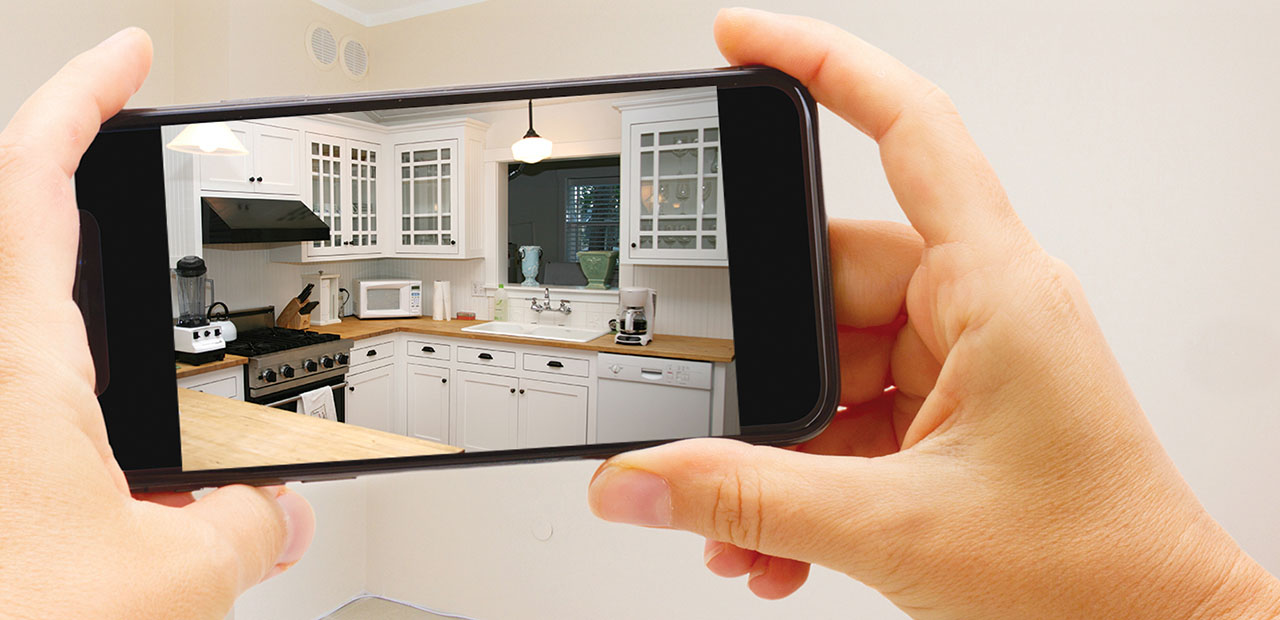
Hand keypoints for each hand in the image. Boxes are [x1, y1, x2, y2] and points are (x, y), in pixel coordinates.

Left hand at [0, 29, 313, 618]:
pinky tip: (123, 432)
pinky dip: (84, 380)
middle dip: (79, 174)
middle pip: (19, 227)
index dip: (80, 97)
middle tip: (135, 152)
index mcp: (17, 366)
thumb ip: (245, 526)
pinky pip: (34, 387)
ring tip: (148, 286)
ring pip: (30, 313)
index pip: (31, 180)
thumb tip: (273, 511)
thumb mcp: (171, 578)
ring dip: (84, 283)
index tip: (126, 59)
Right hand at [588, 9, 1279, 617]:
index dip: (822, 66)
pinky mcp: (944, 416)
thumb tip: (641, 478)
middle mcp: (977, 309)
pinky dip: (802, 470)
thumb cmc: (1093, 572)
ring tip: (740, 508)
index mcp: (992, 289)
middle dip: (756, 359)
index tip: (741, 42)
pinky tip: (774, 531)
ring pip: (828, 365)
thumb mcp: (893, 528)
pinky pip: (846, 416)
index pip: (910, 129)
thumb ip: (745, 499)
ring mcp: (960, 364)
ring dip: (774, 438)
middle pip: (825, 280)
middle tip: (699, 403)